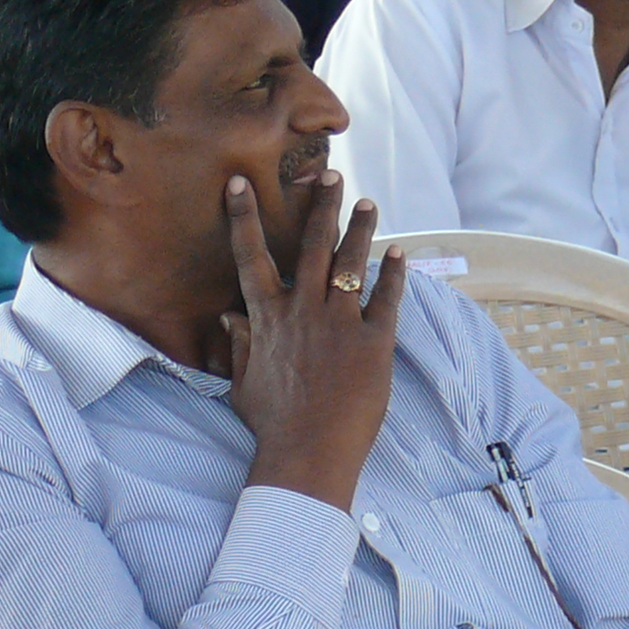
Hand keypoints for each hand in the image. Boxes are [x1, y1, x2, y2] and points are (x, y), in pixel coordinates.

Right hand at [223, 169, 405, 510]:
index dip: (244, 216)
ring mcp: (340, 324)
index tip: (242, 182)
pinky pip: (387, 299)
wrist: (309, 453)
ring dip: (360, 229)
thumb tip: (227, 318)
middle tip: (332, 174)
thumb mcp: (243, 383)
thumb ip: (241, 345)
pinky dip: (395, 275)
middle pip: (311, 245)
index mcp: (267, 318)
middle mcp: (303, 311)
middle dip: (321, 206)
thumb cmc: (272, 425)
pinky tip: (401, 255)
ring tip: (369, 203)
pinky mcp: (374, 343)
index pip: (250, 256)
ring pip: (351, 263)